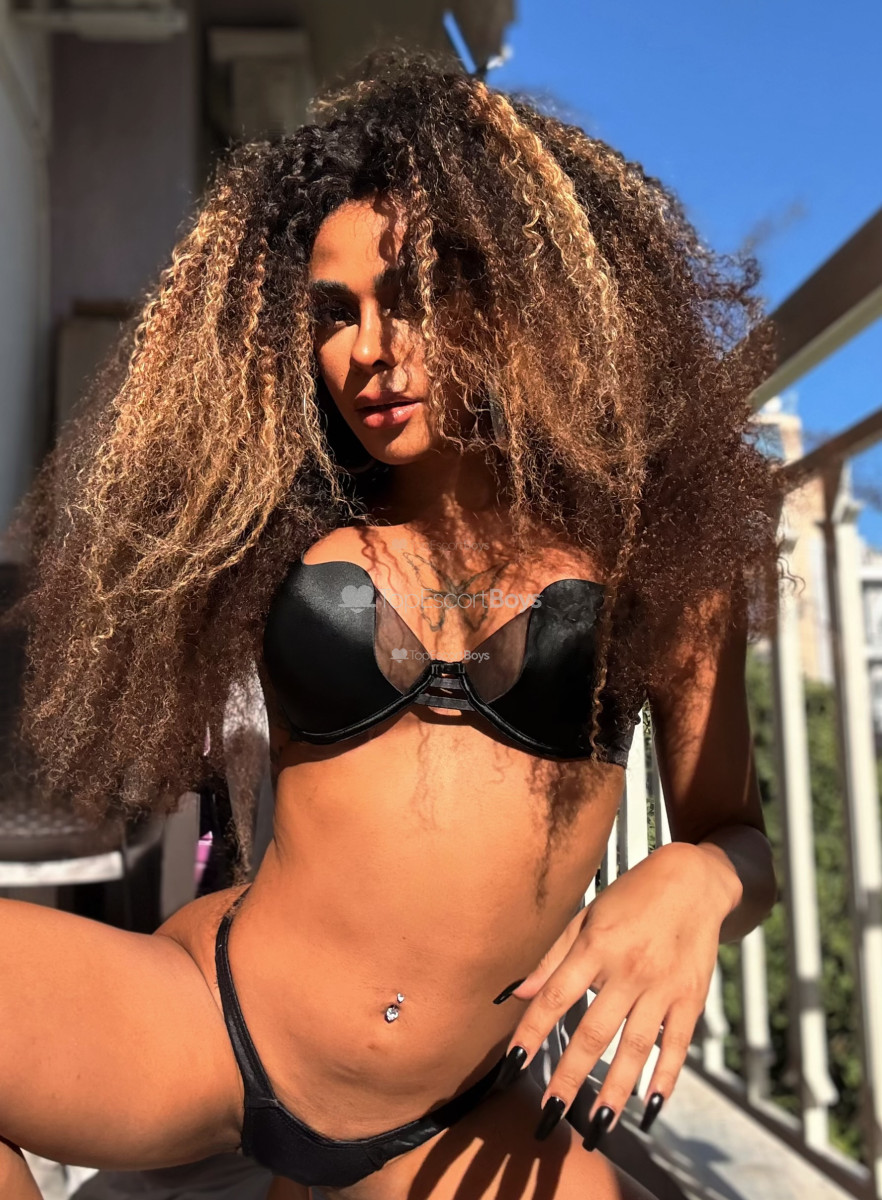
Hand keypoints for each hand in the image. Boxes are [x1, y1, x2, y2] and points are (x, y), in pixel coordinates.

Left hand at [495, 841, 731, 1149]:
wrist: (693, 882)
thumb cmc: (630, 897)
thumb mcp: (587, 915)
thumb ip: (552, 955)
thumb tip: (516, 993)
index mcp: (597, 946)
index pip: (555, 996)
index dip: (532, 1032)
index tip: (512, 1066)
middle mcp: (629, 969)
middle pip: (594, 1031)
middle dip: (570, 1076)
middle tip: (550, 1114)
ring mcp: (663, 986)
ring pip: (636, 1046)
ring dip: (616, 1088)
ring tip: (598, 1124)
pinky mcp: (691, 997)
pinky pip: (677, 1044)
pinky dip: (666, 1077)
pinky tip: (651, 1108)